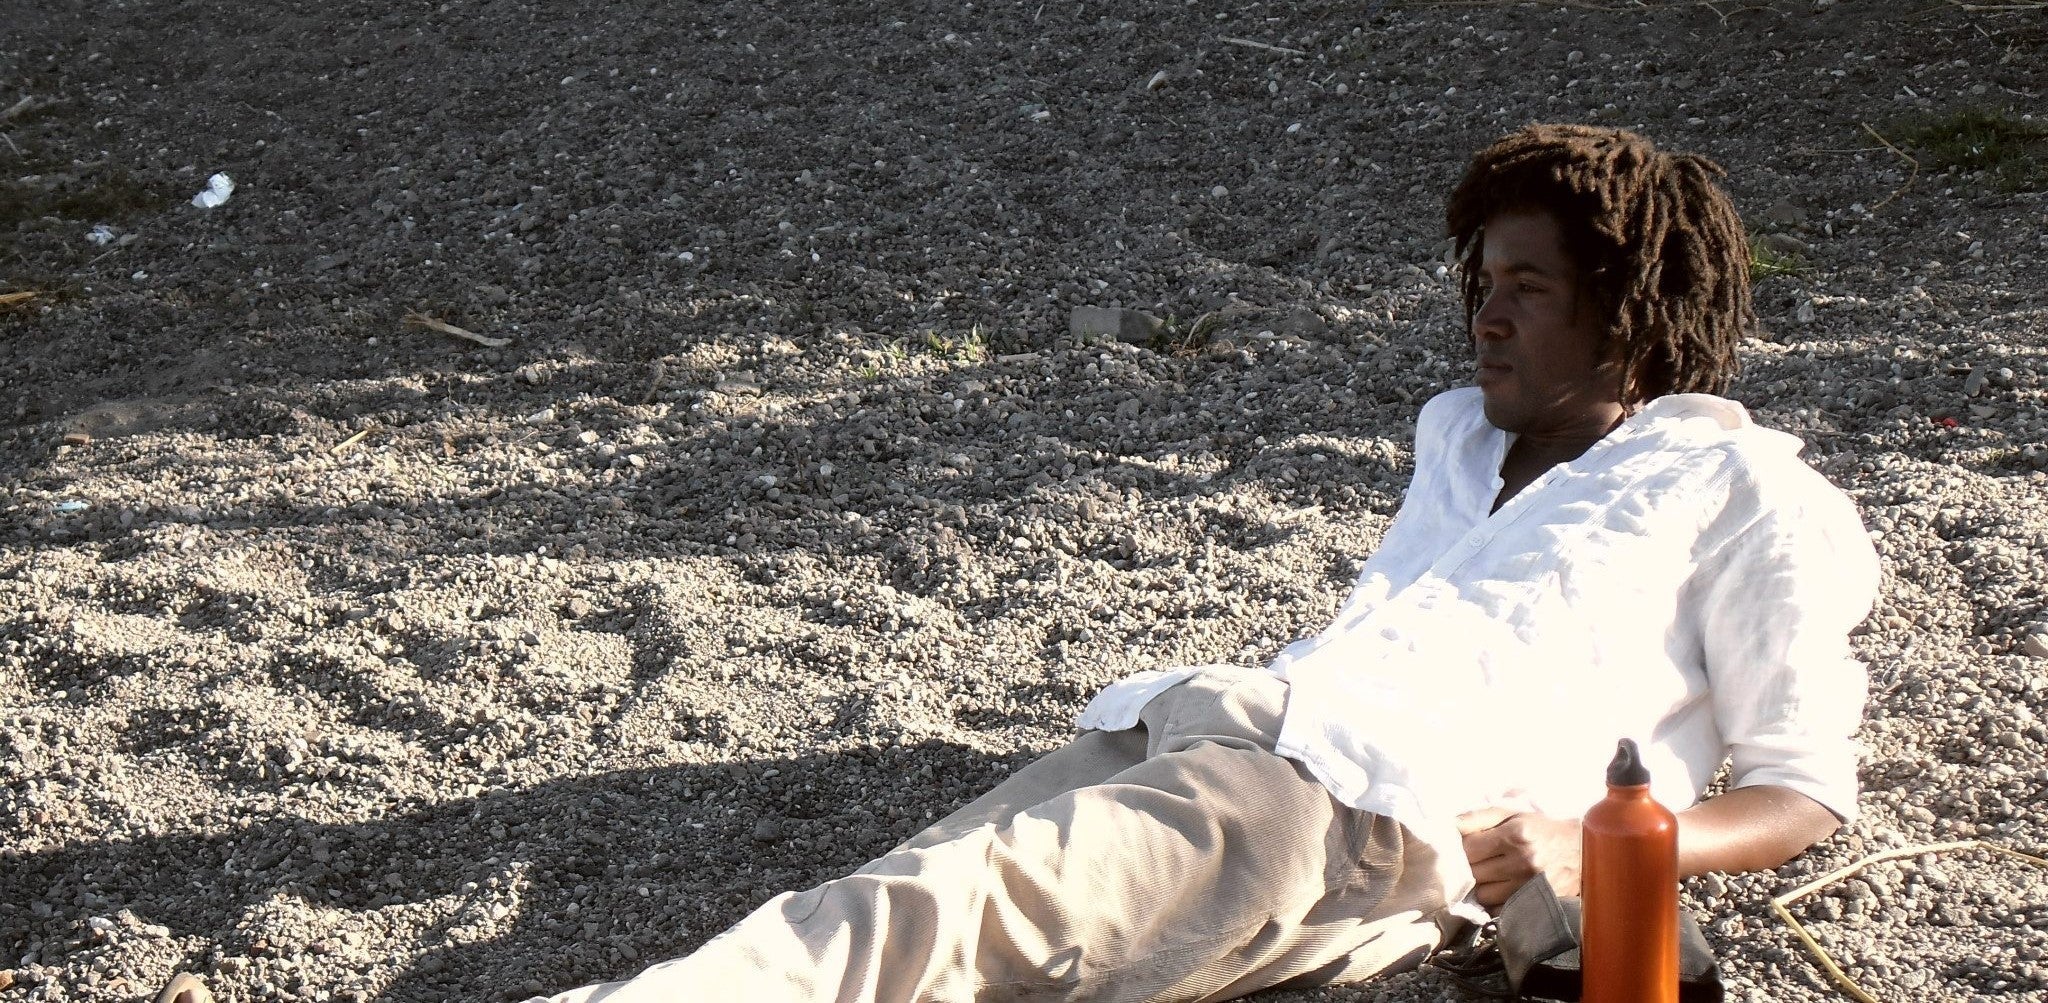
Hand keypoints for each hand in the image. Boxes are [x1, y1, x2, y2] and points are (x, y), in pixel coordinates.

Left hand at [1456, 807, 1582, 909]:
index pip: (1469, 849)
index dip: (1461, 849)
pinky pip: (1499, 910)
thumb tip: (1449, 825)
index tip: (1465, 848)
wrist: (1581, 851)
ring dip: (1481, 887)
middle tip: (1476, 863)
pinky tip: (1500, 890)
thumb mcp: (1512, 814)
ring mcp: (1529, 886)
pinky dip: (1494, 902)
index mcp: (1516, 835)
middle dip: (1469, 868)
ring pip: (1483, 895)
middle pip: (1474, 873)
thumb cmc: (1541, 829)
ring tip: (1489, 877)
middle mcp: (1523, 862)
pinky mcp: (1535, 903)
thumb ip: (1478, 817)